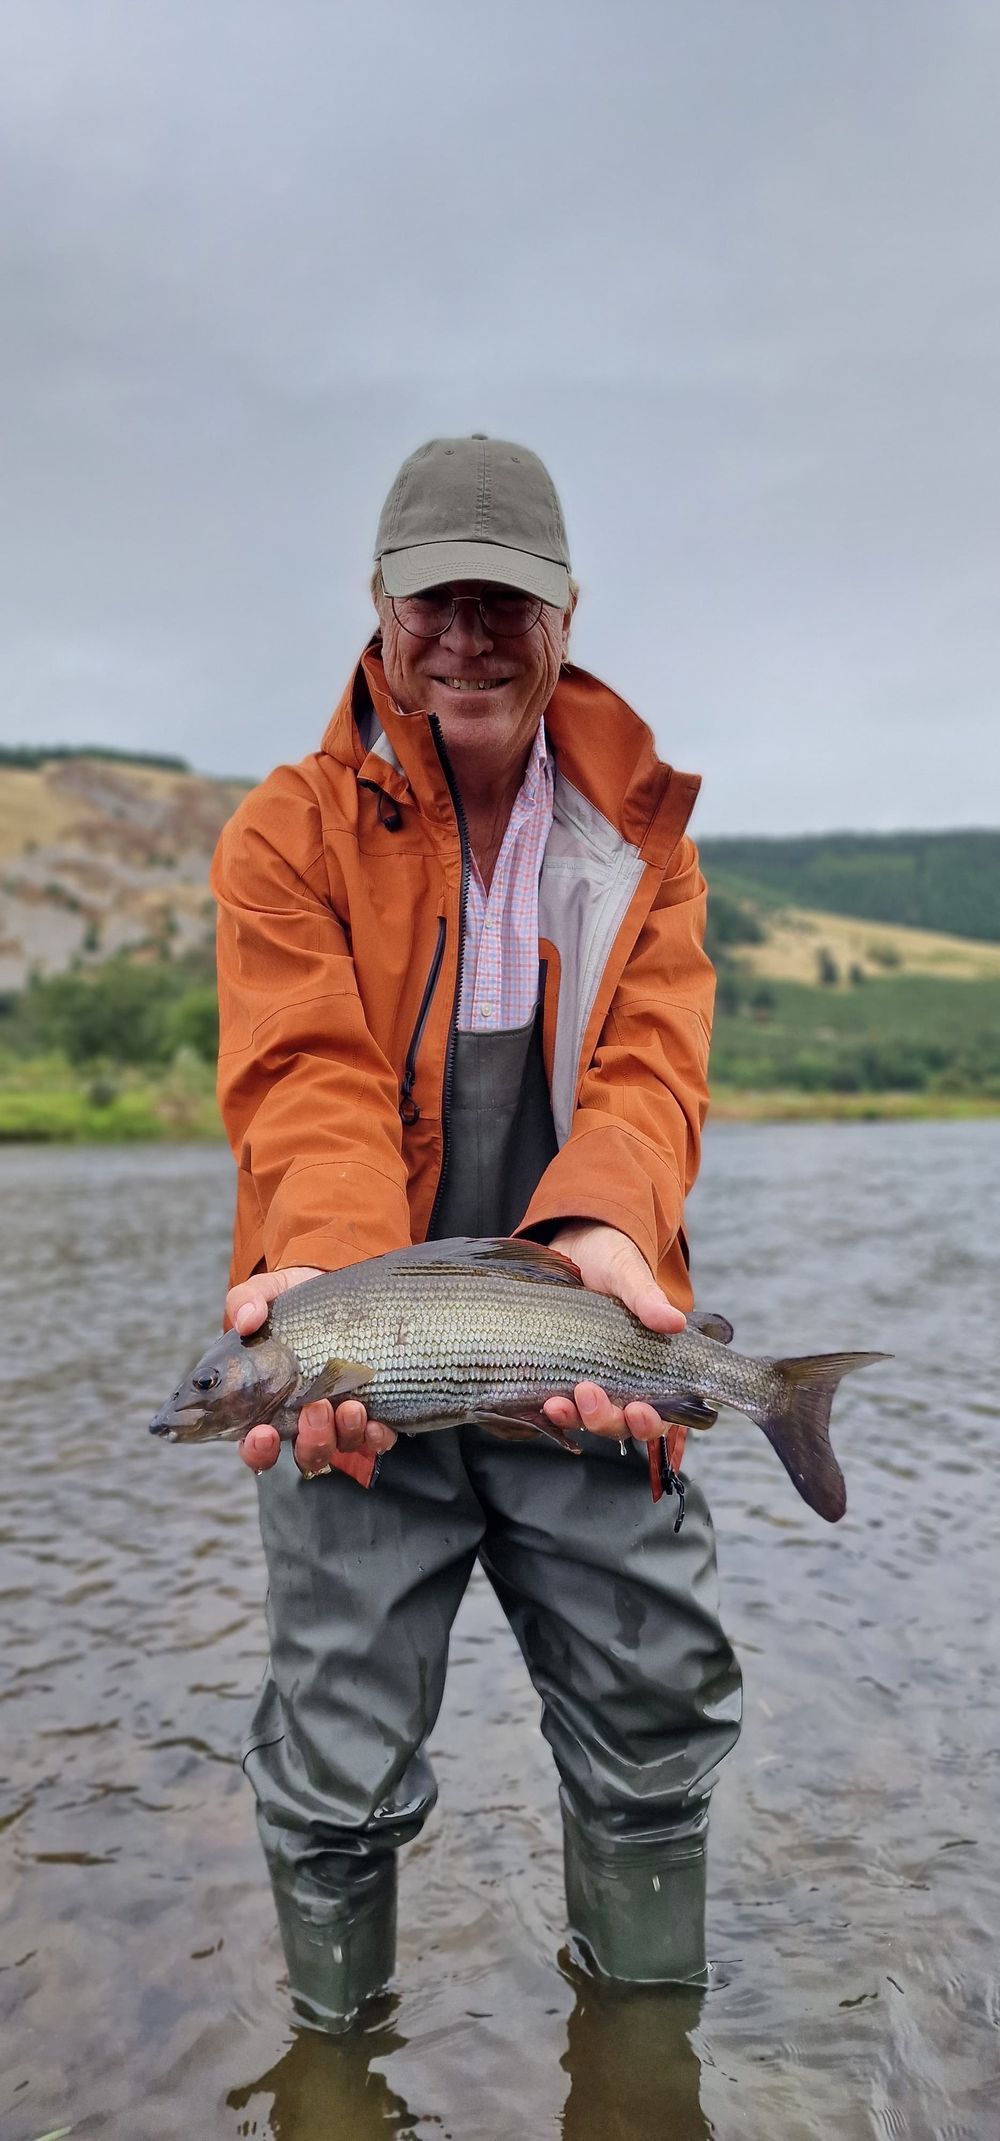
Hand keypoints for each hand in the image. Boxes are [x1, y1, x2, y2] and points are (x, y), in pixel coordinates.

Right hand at [225, 1267, 397, 1477]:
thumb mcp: (266, 1293)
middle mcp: (305, 1419)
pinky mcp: (375, 1409)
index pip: (257, 1445)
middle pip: (305, 1453)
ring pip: (341, 1446)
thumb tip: (245, 1319)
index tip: (263, 1433)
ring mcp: (341, 1418)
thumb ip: (246, 1302)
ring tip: (350, 1406)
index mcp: (269, 1404)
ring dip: (345, 1434)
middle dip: (312, 1440)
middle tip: (315, 1407)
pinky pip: (377, 1439)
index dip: (258, 1450)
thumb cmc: (295, 1303)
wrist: (339, 1287)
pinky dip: (377, 1437)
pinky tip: (378, 1423)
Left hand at [540, 1222, 686, 1449]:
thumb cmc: (610, 1258)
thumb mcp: (628, 1272)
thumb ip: (647, 1298)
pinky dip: (550, 1412)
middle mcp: (621, 1380)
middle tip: (588, 1393)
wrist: (570, 1243)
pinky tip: (542, 1403)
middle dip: (606, 1419)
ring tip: (557, 1403)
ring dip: (575, 1417)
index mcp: (650, 1364)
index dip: (650, 1422)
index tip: (638, 1410)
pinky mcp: (554, 1374)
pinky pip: (556, 1406)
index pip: (660, 1413)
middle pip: (619, 1424)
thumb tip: (675, 1322)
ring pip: (586, 1420)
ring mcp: (587, 1380)